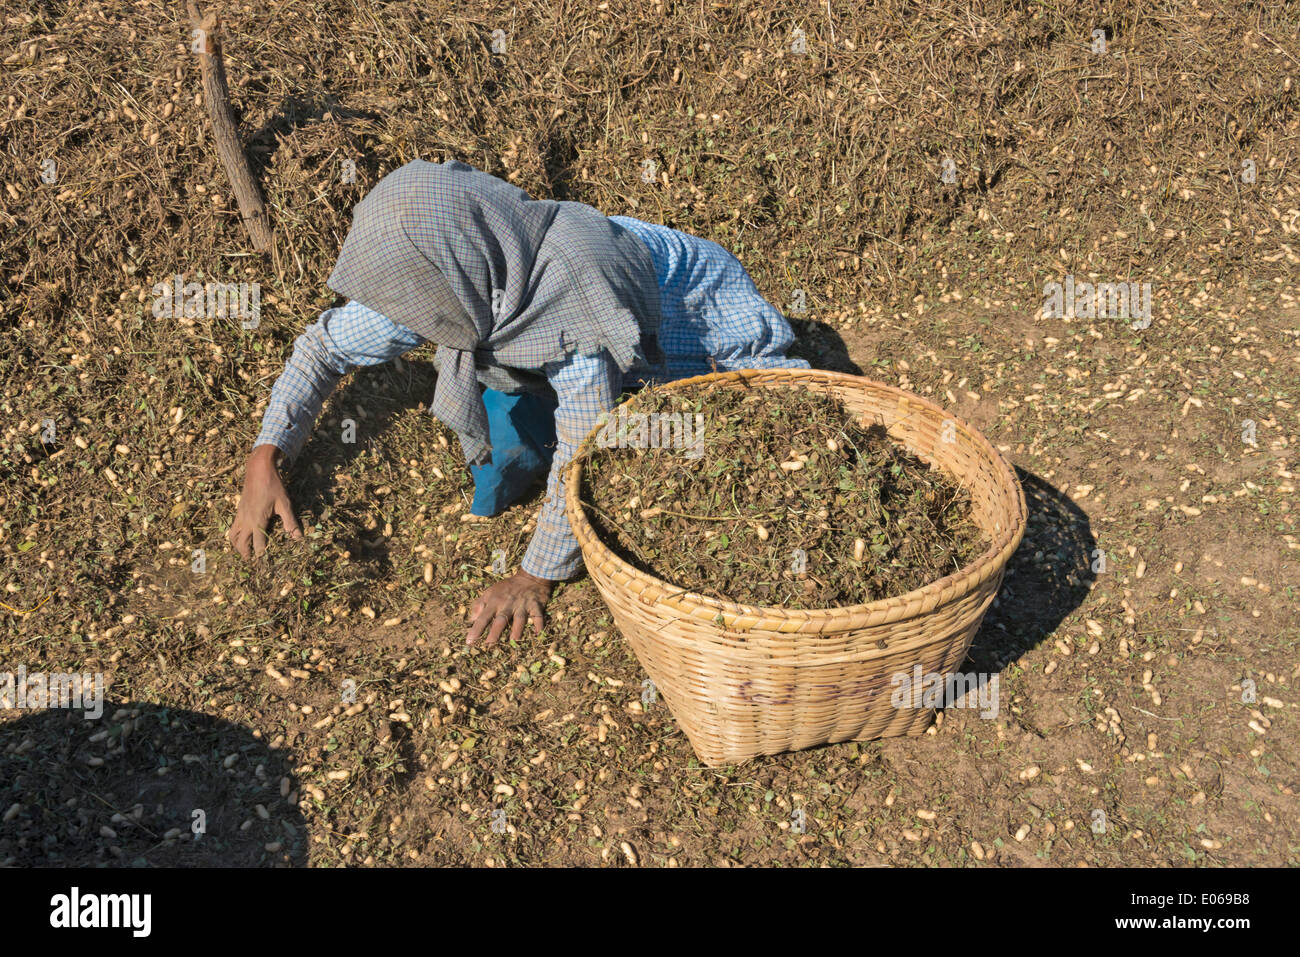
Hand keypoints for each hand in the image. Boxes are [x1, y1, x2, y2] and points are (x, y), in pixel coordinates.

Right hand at [226, 445, 301, 559]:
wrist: (258, 470)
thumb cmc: (273, 486)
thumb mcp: (285, 504)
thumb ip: (290, 522)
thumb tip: (298, 537)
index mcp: (258, 520)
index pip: (258, 543)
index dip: (261, 554)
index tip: (263, 562)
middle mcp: (246, 520)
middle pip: (241, 543)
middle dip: (245, 553)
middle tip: (250, 562)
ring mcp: (240, 515)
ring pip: (233, 535)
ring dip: (237, 545)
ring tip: (243, 552)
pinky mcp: (238, 510)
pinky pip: (233, 527)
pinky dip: (234, 535)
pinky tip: (239, 536)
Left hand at [467, 570, 552, 646]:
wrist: (530, 577)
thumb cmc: (507, 588)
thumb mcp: (490, 591)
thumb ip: (479, 604)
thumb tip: (472, 619)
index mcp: (495, 601)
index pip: (484, 617)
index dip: (476, 629)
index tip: (469, 642)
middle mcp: (508, 604)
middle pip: (501, 619)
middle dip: (495, 632)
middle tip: (489, 645)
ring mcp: (522, 605)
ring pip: (519, 618)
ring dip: (517, 629)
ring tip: (514, 641)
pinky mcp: (536, 605)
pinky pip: (538, 615)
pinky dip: (539, 624)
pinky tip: (538, 633)